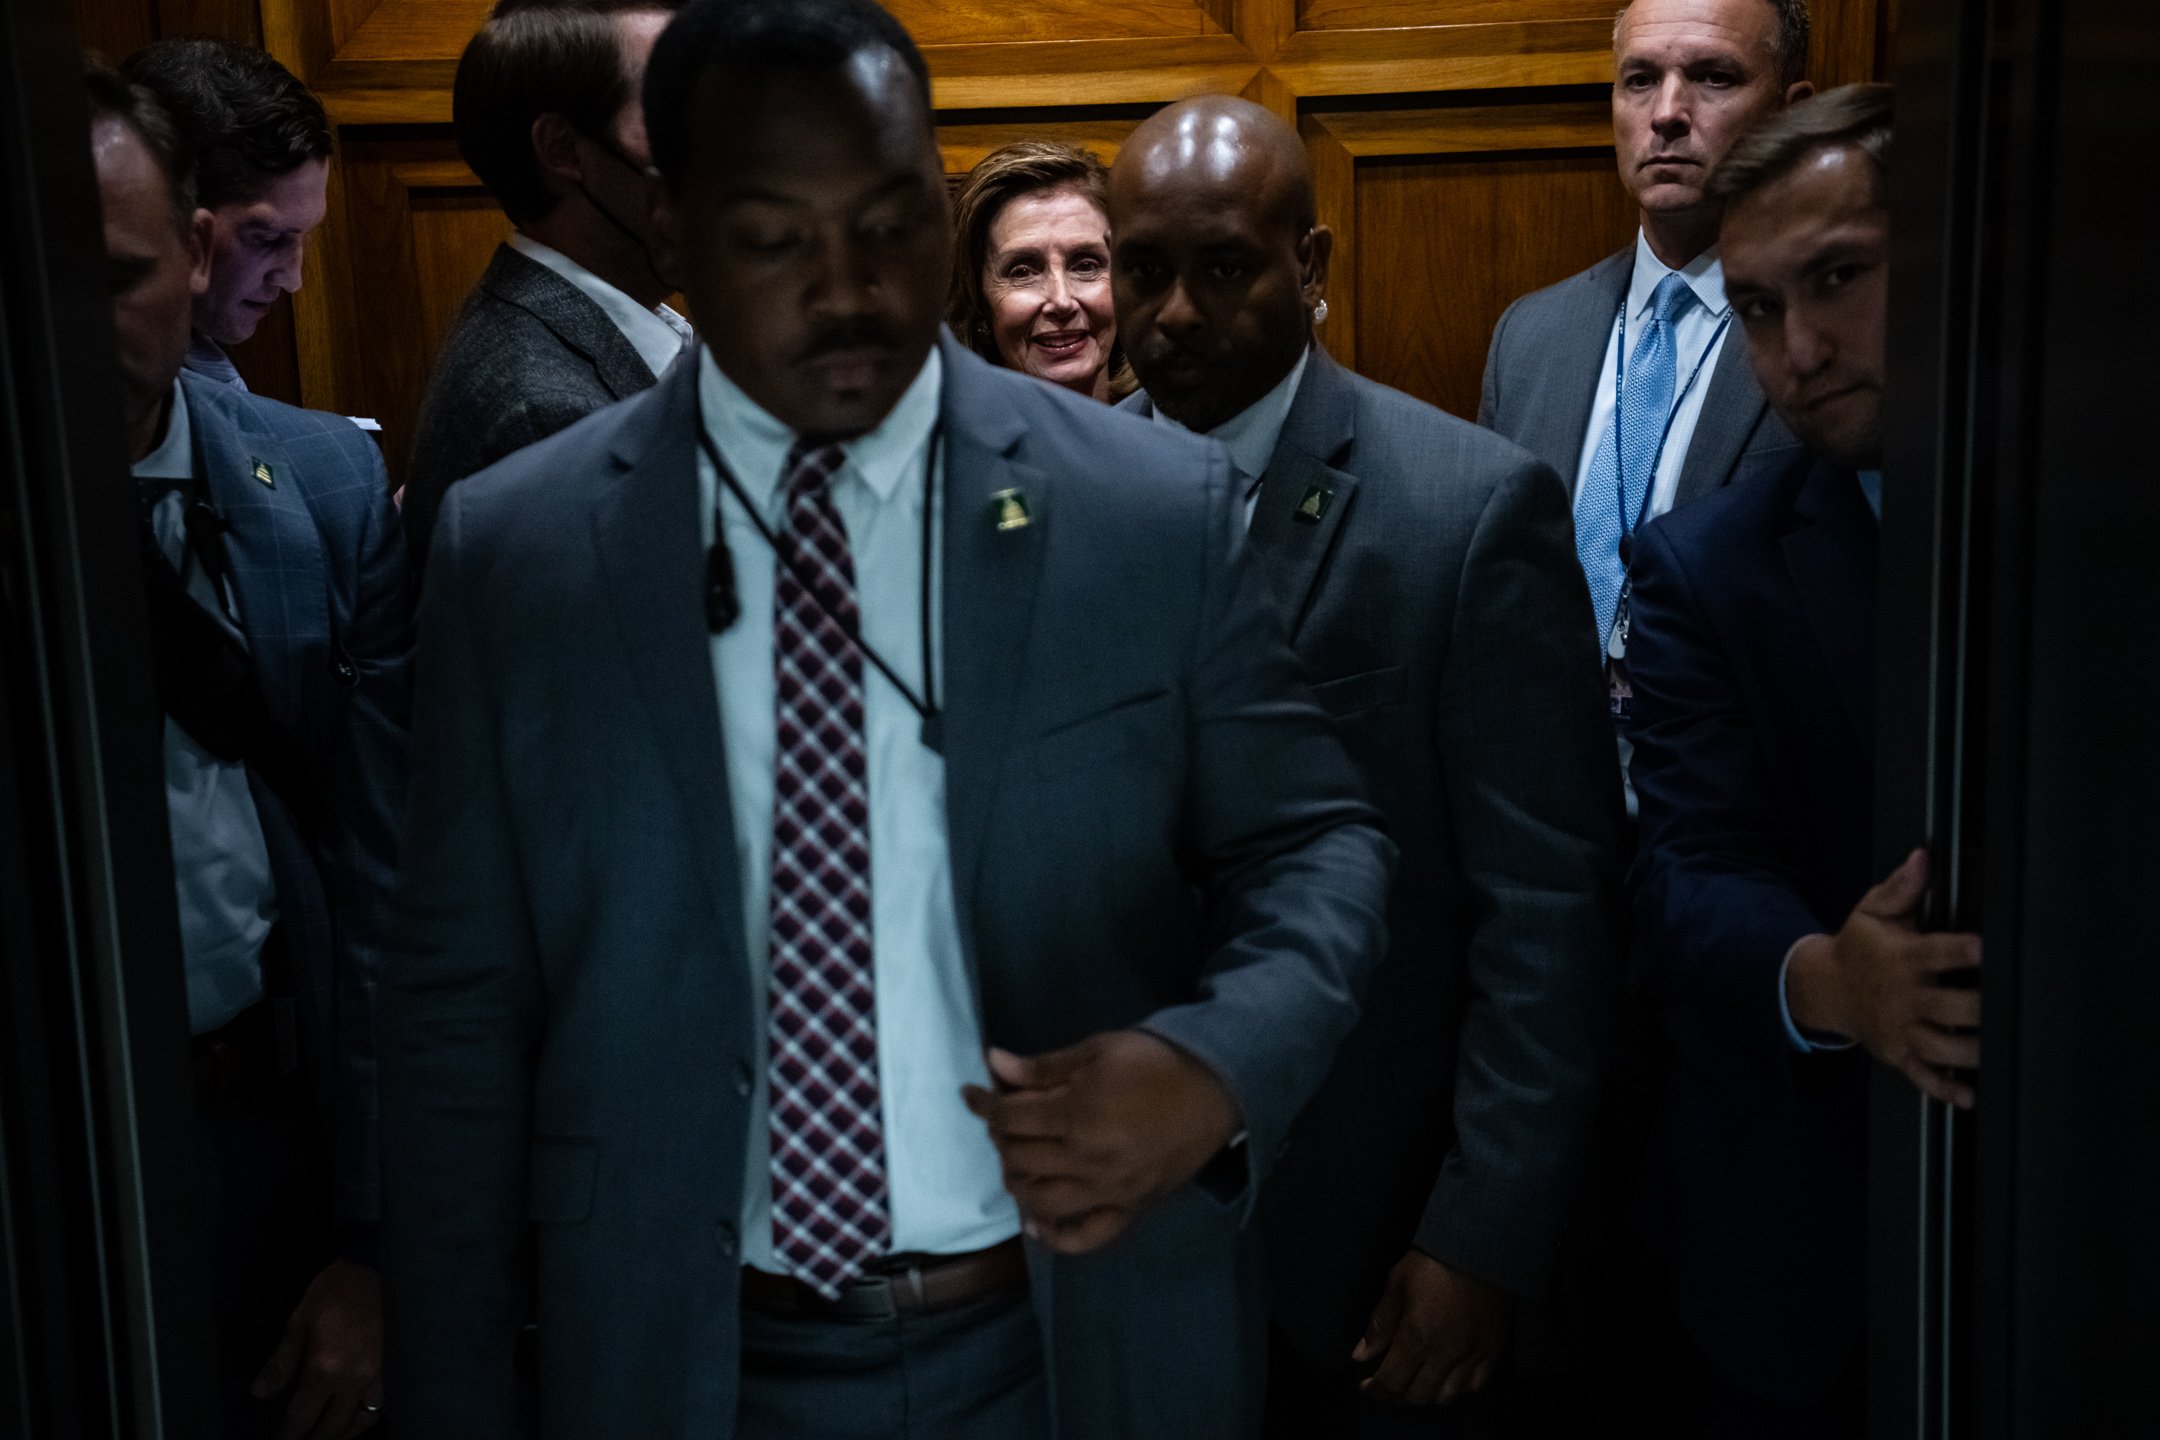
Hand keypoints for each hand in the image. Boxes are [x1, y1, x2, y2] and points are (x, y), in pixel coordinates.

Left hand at [252, 1258, 382, 1438]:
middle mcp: (354, 1380)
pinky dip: (366, 1416)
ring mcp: (378, 1375)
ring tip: (328, 1433)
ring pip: (362, 1421)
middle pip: (333, 1427)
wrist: (373, 1268)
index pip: (302, 1417)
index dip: (287, 1435)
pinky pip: (381, 1403)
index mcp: (327, 1369)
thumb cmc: (333, 1293)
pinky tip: (356, 1414)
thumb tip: (261, 1393)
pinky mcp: (392, 1366)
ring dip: (343, 1433)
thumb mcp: (299, 1323)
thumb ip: (282, 1362)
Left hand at [961, 1029, 1240, 1254]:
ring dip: (1018, 1182)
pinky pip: (1084, 1238)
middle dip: (1000, 1137)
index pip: (1011, 1117)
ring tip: (1018, 1161)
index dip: (983, 1104)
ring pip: (1040, 1202)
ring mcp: (1109, 1193)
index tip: (971, 1094)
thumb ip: (1044, 1067)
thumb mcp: (1099, 1050)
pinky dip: (1055, 1237)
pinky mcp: (1130, 1211)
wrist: (1218, 1091)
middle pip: (1019, 1159)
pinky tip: (1038, 1222)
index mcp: (1078, 1115)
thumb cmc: (1157, 1063)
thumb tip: (994, 1064)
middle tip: (1004, 1119)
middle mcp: (1088, 1161)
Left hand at [1353, 1251, 1513, 1406]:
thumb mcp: (1397, 1283)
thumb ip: (1380, 1324)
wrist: (1481, 1245)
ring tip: (1414, 1382)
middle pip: (1418, 1395)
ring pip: (1446, 1396)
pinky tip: (1447, 1378)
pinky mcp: (1493, 1350)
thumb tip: (1360, 1356)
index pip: (1392, 1381)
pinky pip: (1475, 1385)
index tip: (1366, 1386)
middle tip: (1387, 1383)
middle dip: (1396, 1395)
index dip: (1375, 1389)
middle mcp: (1446, 1353)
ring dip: (1425, 1395)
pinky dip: (1457, 1389)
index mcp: (1418, 1335)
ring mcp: (1473, 1354)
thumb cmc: (1433, 1260)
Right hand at [1787, 848, 1982, 1107]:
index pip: (1937, 953)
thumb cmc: (1858, 948)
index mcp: (1902, 958)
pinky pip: (1922, 1075)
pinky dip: (1944, 1088)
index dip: (1962, 951)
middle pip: (1947, 1007)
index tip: (1984, 948)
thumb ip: (1901, 887)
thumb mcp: (1871, 911)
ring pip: (1941, 1046)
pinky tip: (1969, 1094)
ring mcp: (1900, 1028)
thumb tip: (1923, 857)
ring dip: (1970, 1051)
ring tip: (1997, 1049)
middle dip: (1977, 1008)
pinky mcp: (1898, 1052)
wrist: (1824, 988)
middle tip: (2004, 1006)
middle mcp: (1903, 996)